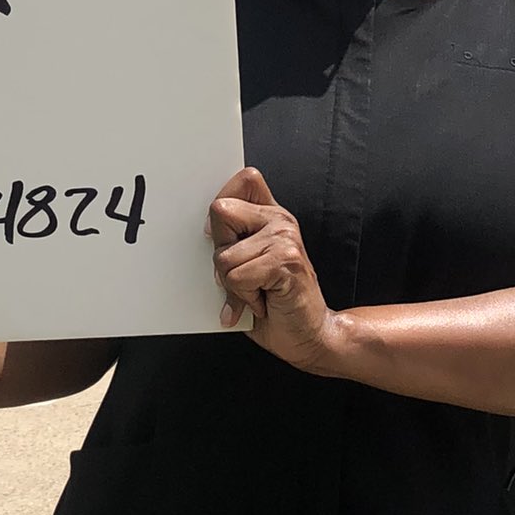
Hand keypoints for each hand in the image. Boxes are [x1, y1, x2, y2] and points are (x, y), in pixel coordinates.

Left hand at [208, 168, 345, 373]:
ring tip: (255, 291)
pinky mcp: (286, 260)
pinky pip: (237, 277)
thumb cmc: (274, 303)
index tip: (224, 237)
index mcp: (270, 216)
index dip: (224, 204)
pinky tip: (263, 301)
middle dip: (221, 252)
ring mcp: (285, 238)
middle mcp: (280, 221)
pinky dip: (243, 298)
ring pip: (223, 256)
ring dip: (232, 284)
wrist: (308, 335)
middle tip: (243, 274)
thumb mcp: (246, 264)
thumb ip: (232, 241)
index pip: (245, 179)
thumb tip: (206, 230)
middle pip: (220, 211)